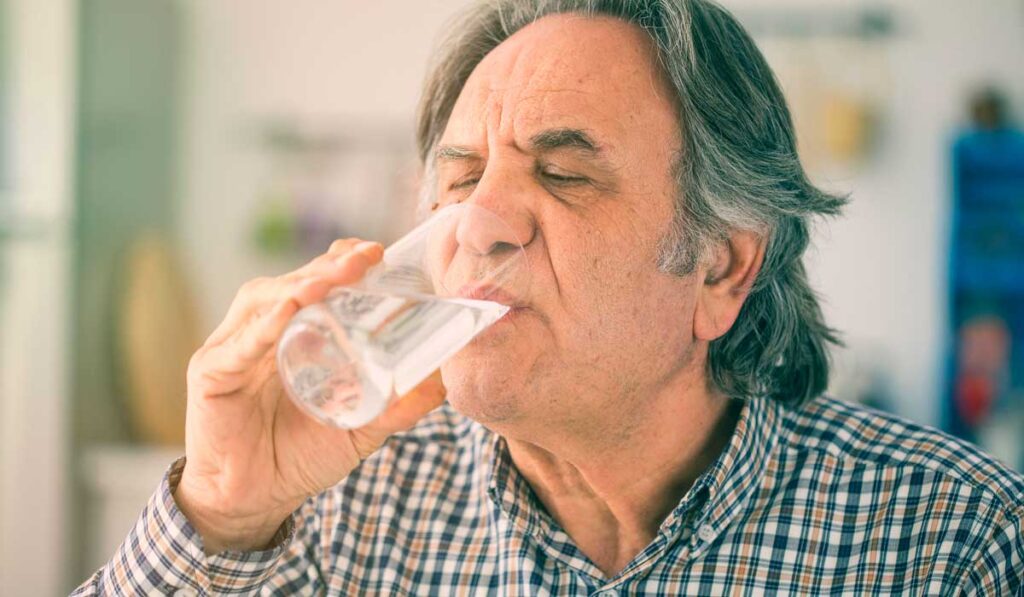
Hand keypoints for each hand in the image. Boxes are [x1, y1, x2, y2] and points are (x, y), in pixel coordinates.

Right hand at [174, 239, 447, 552]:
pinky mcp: (210, 374)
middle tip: (364, 259)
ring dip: (296, 287)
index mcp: (294, 332)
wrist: (254, 500)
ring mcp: (233, 349)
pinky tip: (285, 313)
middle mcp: (261, 331)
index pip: (315, 281)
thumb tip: (442, 386)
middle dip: (328, 267)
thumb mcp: (358, 427)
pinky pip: (237, 346)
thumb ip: (396, 407)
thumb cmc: (299, 455)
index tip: (376, 253)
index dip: (341, 262)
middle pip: (293, 283)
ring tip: (327, 281)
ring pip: (262, 302)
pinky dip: (261, 328)